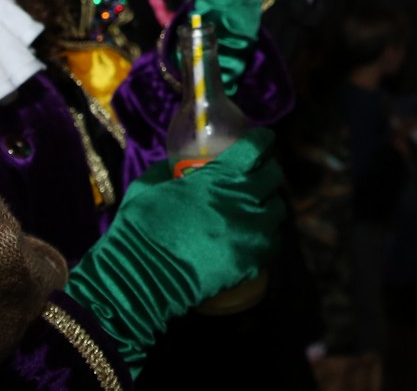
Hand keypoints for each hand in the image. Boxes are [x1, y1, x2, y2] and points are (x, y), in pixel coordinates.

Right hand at [65, 128, 284, 373]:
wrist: (141, 276)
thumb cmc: (140, 227)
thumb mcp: (148, 185)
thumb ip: (166, 170)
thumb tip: (173, 165)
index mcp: (219, 175)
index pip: (256, 147)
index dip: (261, 141)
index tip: (261, 141)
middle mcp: (243, 198)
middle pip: (273, 176)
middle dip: (267, 171)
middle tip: (257, 175)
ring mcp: (251, 231)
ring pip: (277, 209)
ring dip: (268, 204)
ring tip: (255, 208)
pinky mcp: (253, 261)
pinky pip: (272, 241)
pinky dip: (266, 236)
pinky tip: (252, 236)